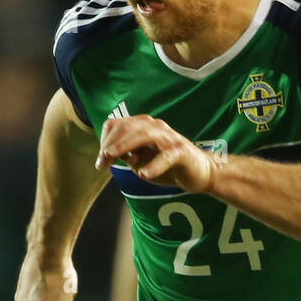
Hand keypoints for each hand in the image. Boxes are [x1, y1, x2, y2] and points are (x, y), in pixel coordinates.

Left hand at [95, 114, 216, 193]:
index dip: (105, 140)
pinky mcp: (181, 152)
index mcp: (144, 127)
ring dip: (125, 146)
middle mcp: (156, 127)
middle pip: (128, 127)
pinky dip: (154, 165)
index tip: (101, 160)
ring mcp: (169, 138)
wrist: (200, 173)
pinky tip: (143, 175)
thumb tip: (107, 155)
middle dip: (111, 144)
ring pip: (144, 135)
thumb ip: (126, 156)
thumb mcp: (141, 161)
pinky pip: (166, 156)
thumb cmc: (169, 167)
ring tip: (112, 158)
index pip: (118, 125)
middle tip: (102, 162)